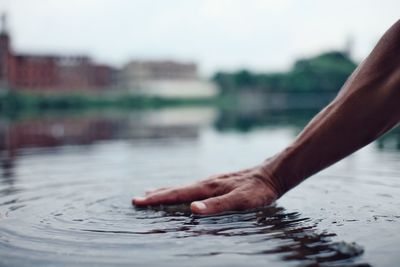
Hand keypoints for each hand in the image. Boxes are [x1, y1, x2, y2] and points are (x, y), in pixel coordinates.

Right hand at [132, 165, 278, 214]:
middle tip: (137, 199)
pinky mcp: (218, 183)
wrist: (271, 174)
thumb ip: (217, 206)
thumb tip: (192, 209)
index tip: (138, 201)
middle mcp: (206, 183)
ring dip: (166, 191)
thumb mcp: (241, 201)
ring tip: (153, 192)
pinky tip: (185, 193)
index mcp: (207, 188)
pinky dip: (181, 190)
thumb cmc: (257, 190)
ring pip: (183, 187)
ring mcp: (212, 182)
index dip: (157, 199)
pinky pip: (193, 187)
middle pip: (176, 189)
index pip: (177, 194)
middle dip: (156, 195)